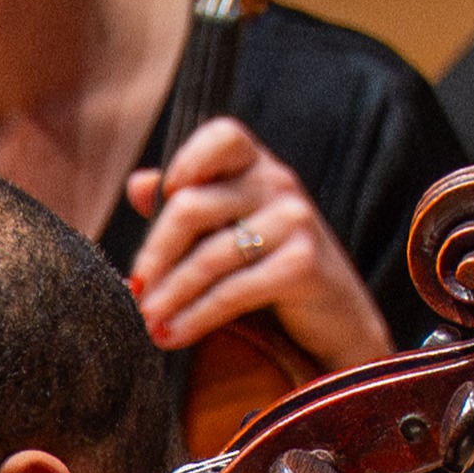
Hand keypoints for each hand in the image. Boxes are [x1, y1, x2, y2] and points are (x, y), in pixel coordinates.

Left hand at [122, 117, 389, 364]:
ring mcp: (295, 220)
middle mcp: (278, 183)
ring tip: (147, 323)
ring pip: (208, 256)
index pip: (222, 136)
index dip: (186, 159)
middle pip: (192, 206)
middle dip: (154, 255)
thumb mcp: (231, 231)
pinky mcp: (304, 263)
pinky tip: (172, 336)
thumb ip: (189, 207)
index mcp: (257, 166)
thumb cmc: (274, 270)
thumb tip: (137, 184)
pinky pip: (233, 290)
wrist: (339, 320)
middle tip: (133, 293)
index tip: (163, 197)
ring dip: (169, 296)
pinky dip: (196, 318)